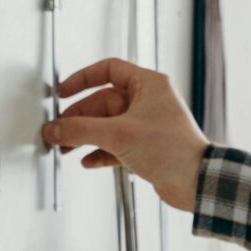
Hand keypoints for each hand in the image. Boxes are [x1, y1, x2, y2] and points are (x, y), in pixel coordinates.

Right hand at [43, 60, 208, 211]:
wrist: (196, 182)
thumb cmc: (173, 150)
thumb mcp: (118, 134)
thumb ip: (81, 130)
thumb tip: (55, 128)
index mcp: (149, 85)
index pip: (109, 69)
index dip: (83, 78)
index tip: (63, 91)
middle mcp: (149, 102)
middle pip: (103, 102)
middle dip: (79, 117)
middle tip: (59, 129)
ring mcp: (148, 125)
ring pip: (108, 125)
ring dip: (86, 136)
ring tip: (66, 147)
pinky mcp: (147, 147)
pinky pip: (116, 144)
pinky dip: (100, 151)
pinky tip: (88, 161)